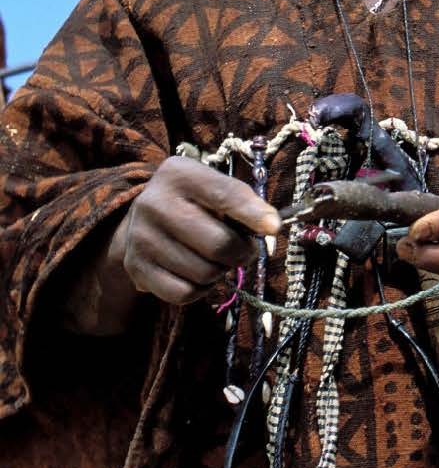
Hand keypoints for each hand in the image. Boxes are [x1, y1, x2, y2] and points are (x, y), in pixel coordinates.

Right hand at [121, 155, 281, 305]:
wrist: (144, 220)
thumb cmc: (195, 203)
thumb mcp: (215, 188)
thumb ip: (244, 202)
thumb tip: (271, 228)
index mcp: (178, 174)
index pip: (225, 195)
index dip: (254, 214)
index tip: (274, 228)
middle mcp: (153, 202)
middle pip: (219, 244)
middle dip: (241, 253)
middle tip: (243, 250)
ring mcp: (140, 237)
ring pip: (204, 273)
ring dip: (221, 273)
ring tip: (217, 260)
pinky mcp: (135, 268)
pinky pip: (184, 293)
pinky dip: (201, 291)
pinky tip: (199, 276)